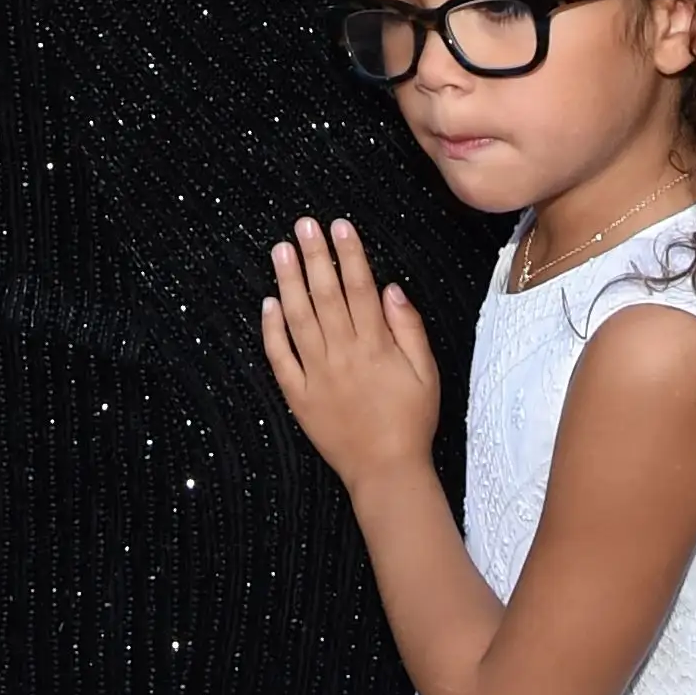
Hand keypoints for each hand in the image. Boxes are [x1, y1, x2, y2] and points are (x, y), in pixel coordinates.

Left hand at [262, 217, 440, 492]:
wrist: (386, 470)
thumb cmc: (412, 421)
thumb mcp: (426, 374)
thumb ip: (409, 329)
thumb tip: (390, 288)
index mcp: (376, 347)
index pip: (360, 288)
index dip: (349, 254)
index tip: (339, 226)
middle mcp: (343, 355)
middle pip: (326, 295)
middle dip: (314, 256)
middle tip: (303, 224)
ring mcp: (317, 375)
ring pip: (299, 319)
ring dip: (288, 282)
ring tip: (280, 250)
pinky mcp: (299, 395)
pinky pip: (280, 358)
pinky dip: (272, 330)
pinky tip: (268, 303)